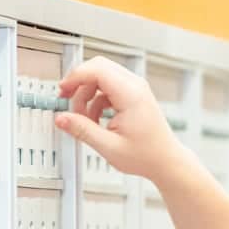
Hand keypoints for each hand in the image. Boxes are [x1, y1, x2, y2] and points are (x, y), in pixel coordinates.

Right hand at [55, 56, 190, 182]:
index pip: (97, 70)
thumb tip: (61, 119)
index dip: (75, 77)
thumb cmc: (147, 156)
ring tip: (84, 119)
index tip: (63, 90)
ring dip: (87, 94)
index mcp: (131, 95)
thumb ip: (83, 130)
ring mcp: (136, 89)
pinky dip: (97, 100)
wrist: (166, 161)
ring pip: (102, 77)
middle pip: (98, 67)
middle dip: (79, 83)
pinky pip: (108, 87)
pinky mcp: (134, 95)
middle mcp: (135, 86)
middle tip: (67, 100)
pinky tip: (95, 119)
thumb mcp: (109, 147)